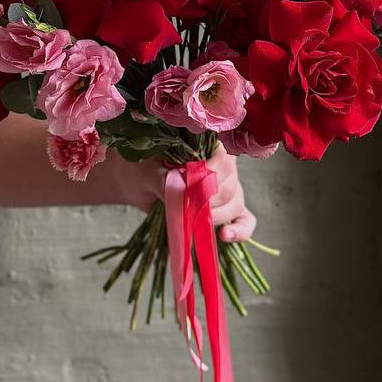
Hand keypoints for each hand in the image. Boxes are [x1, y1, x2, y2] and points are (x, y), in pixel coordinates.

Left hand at [109, 145, 255, 242]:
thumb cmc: (142, 169)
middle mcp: (222, 163)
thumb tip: (183, 189)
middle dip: (208, 202)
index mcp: (207, 144)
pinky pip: (244, 219)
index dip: (210, 177)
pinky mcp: (226, 207)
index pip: (222, 159)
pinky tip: (225, 236)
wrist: (137, 182)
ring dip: (217, 217)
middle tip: (185, 208)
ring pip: (236, 202)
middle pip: (230, 185)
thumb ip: (166, 179)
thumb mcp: (148, 171)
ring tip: (195, 223)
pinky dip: (240, 230)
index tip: (190, 190)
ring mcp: (228, 186)